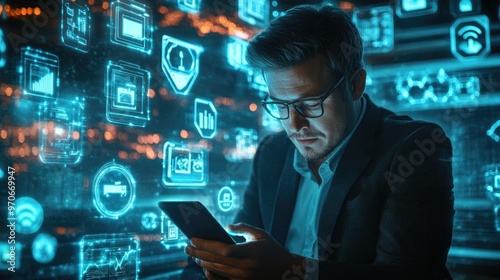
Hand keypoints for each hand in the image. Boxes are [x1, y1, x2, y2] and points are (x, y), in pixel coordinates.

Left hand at [185, 223, 305, 279]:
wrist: (286, 271)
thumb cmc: (273, 250)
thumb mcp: (261, 234)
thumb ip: (243, 228)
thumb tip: (227, 226)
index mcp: (248, 252)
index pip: (221, 249)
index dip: (205, 244)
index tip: (193, 238)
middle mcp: (243, 267)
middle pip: (215, 260)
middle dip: (198, 253)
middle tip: (187, 247)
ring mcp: (242, 277)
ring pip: (216, 270)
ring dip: (202, 262)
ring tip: (193, 254)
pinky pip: (221, 279)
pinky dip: (211, 273)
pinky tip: (205, 267)